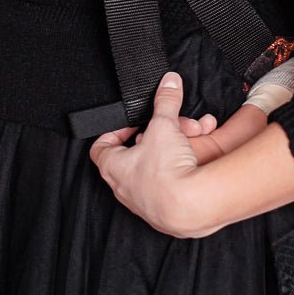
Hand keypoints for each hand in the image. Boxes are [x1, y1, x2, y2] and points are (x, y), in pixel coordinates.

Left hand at [89, 72, 211, 236]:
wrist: (189, 207)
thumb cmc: (166, 171)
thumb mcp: (164, 125)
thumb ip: (166, 101)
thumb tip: (169, 82)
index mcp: (112, 166)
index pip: (101, 146)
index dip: (115, 131)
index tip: (132, 123)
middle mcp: (123, 187)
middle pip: (132, 156)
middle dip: (154, 139)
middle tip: (168, 130)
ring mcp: (142, 202)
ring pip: (152, 171)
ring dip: (168, 155)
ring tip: (186, 144)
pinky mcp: (162, 213)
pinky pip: (167, 188)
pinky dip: (178, 173)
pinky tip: (192, 164)